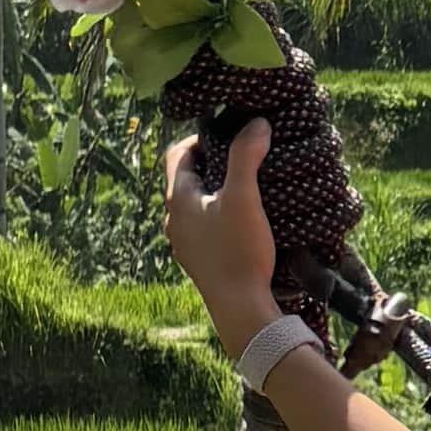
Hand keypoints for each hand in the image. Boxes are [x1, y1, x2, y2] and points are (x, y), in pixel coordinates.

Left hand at [166, 112, 276, 346]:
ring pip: (193, 205)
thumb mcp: (244, 197)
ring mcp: (184, 243)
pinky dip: (216, 216)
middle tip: (240, 159)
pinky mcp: (198, 261)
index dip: (198, 139)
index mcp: (178, 199)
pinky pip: (202, 227)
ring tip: (244, 189)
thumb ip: (246, 157)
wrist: (240, 307)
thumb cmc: (239, 250)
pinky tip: (242, 223)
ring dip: (213, 192)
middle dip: (209, 165)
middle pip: (184, 180)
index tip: (226, 136)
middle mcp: (174, 220)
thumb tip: (256, 123)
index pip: (176, 155)